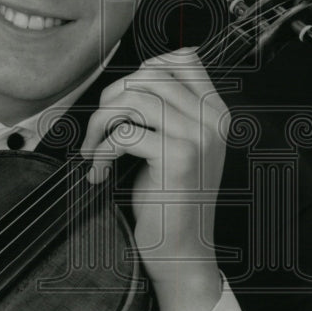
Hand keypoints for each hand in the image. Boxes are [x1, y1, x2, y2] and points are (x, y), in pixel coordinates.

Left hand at [80, 48, 229, 310]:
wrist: (182, 251)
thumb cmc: (171, 200)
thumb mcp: (177, 146)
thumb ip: (167, 110)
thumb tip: (135, 77)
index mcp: (216, 112)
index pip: (182, 59)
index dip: (143, 68)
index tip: (122, 99)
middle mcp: (212, 119)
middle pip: (149, 74)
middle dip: (111, 97)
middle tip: (99, 130)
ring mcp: (198, 136)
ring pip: (133, 99)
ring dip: (100, 123)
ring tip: (95, 151)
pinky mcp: (177, 157)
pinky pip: (124, 133)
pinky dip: (101, 152)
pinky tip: (100, 173)